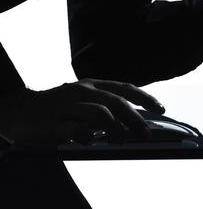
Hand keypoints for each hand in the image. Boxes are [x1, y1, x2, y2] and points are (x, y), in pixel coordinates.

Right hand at [0, 79, 164, 145]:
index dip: (145, 98)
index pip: (125, 88)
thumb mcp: (83, 100)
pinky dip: (88, 135)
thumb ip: (104, 107)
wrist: (18, 110)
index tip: (161, 109)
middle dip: (135, 119)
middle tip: (147, 135)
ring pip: (99, 113)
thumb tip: (133, 124)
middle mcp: (81, 91)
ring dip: (116, 128)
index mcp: (92, 85)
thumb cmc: (58, 108)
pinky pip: (75, 129)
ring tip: (123, 140)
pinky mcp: (53, 123)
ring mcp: (67, 106)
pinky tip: (93, 141)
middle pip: (116, 102)